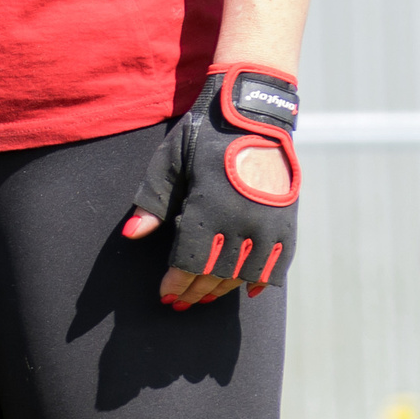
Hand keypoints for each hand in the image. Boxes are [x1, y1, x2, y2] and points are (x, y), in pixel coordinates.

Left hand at [123, 68, 300, 306]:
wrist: (252, 114)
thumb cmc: (203, 137)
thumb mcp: (170, 162)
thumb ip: (152, 201)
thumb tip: (131, 235)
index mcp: (209, 207)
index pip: (191, 261)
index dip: (177, 283)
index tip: (165, 295)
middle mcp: (242, 221)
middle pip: (217, 272)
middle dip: (196, 291)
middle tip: (180, 304)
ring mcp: (269, 222)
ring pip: (246, 272)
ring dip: (224, 288)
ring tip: (206, 297)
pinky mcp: (287, 219)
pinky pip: (279, 260)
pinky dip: (264, 278)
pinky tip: (250, 290)